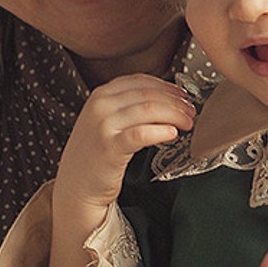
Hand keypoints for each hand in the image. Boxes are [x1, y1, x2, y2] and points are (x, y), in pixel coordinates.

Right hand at [51, 74, 193, 266]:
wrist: (76, 185)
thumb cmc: (95, 155)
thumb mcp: (106, 121)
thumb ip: (128, 107)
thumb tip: (167, 100)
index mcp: (101, 95)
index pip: (141, 81)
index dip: (167, 87)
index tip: (183, 96)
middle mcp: (100, 105)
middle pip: (149, 94)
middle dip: (176, 102)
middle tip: (191, 112)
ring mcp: (104, 125)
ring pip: (149, 110)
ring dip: (174, 115)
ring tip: (187, 124)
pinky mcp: (110, 147)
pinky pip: (142, 133)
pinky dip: (161, 131)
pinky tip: (172, 135)